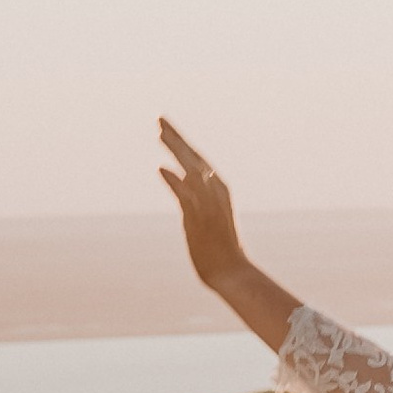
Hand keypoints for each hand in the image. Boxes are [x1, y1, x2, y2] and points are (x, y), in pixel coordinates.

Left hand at [158, 118, 246, 294]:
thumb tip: (171, 171)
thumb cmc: (219, 247)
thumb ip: (186, 192)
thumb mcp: (201, 214)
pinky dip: (176, 182)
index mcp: (218, 189)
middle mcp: (215, 191)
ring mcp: (209, 204)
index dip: (180, 143)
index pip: (196, 160)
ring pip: (192, 170)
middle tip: (159, 119)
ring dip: (177, 151)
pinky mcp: (201, 219)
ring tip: (160, 133)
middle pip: (193, 158)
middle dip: (176, 138)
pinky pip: (187, 197)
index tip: (164, 128)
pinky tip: (162, 169)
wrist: (232, 273)